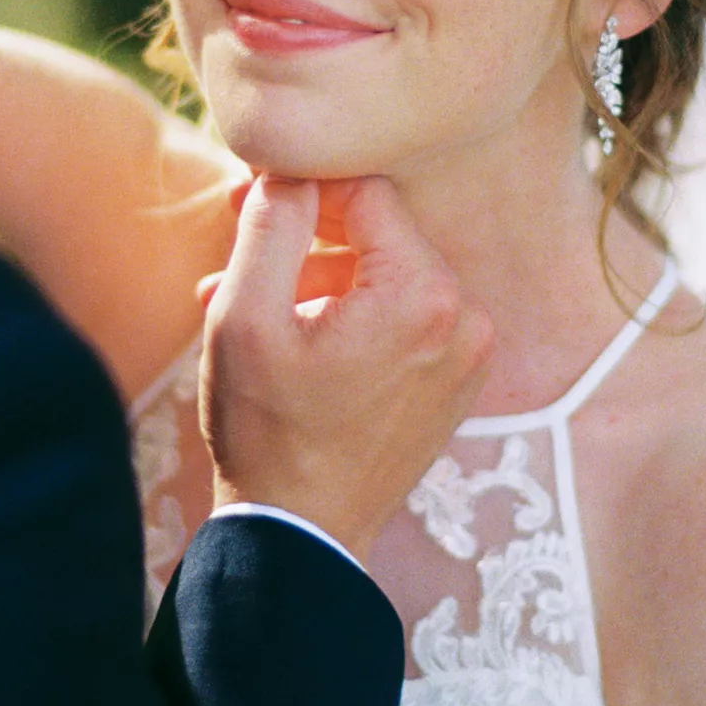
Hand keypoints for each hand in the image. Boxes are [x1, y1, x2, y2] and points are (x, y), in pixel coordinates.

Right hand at [199, 175, 492, 561]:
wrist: (303, 536)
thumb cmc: (267, 431)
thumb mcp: (244, 317)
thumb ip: (271, 224)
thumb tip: (292, 168)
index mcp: (423, 294)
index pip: (368, 192)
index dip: (304, 188)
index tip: (249, 200)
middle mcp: (465, 317)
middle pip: (382, 233)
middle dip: (307, 232)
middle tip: (236, 240)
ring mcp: (470, 353)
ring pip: (388, 274)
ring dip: (320, 276)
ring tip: (246, 301)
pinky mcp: (458, 380)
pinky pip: (405, 317)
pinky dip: (353, 313)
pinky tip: (292, 333)